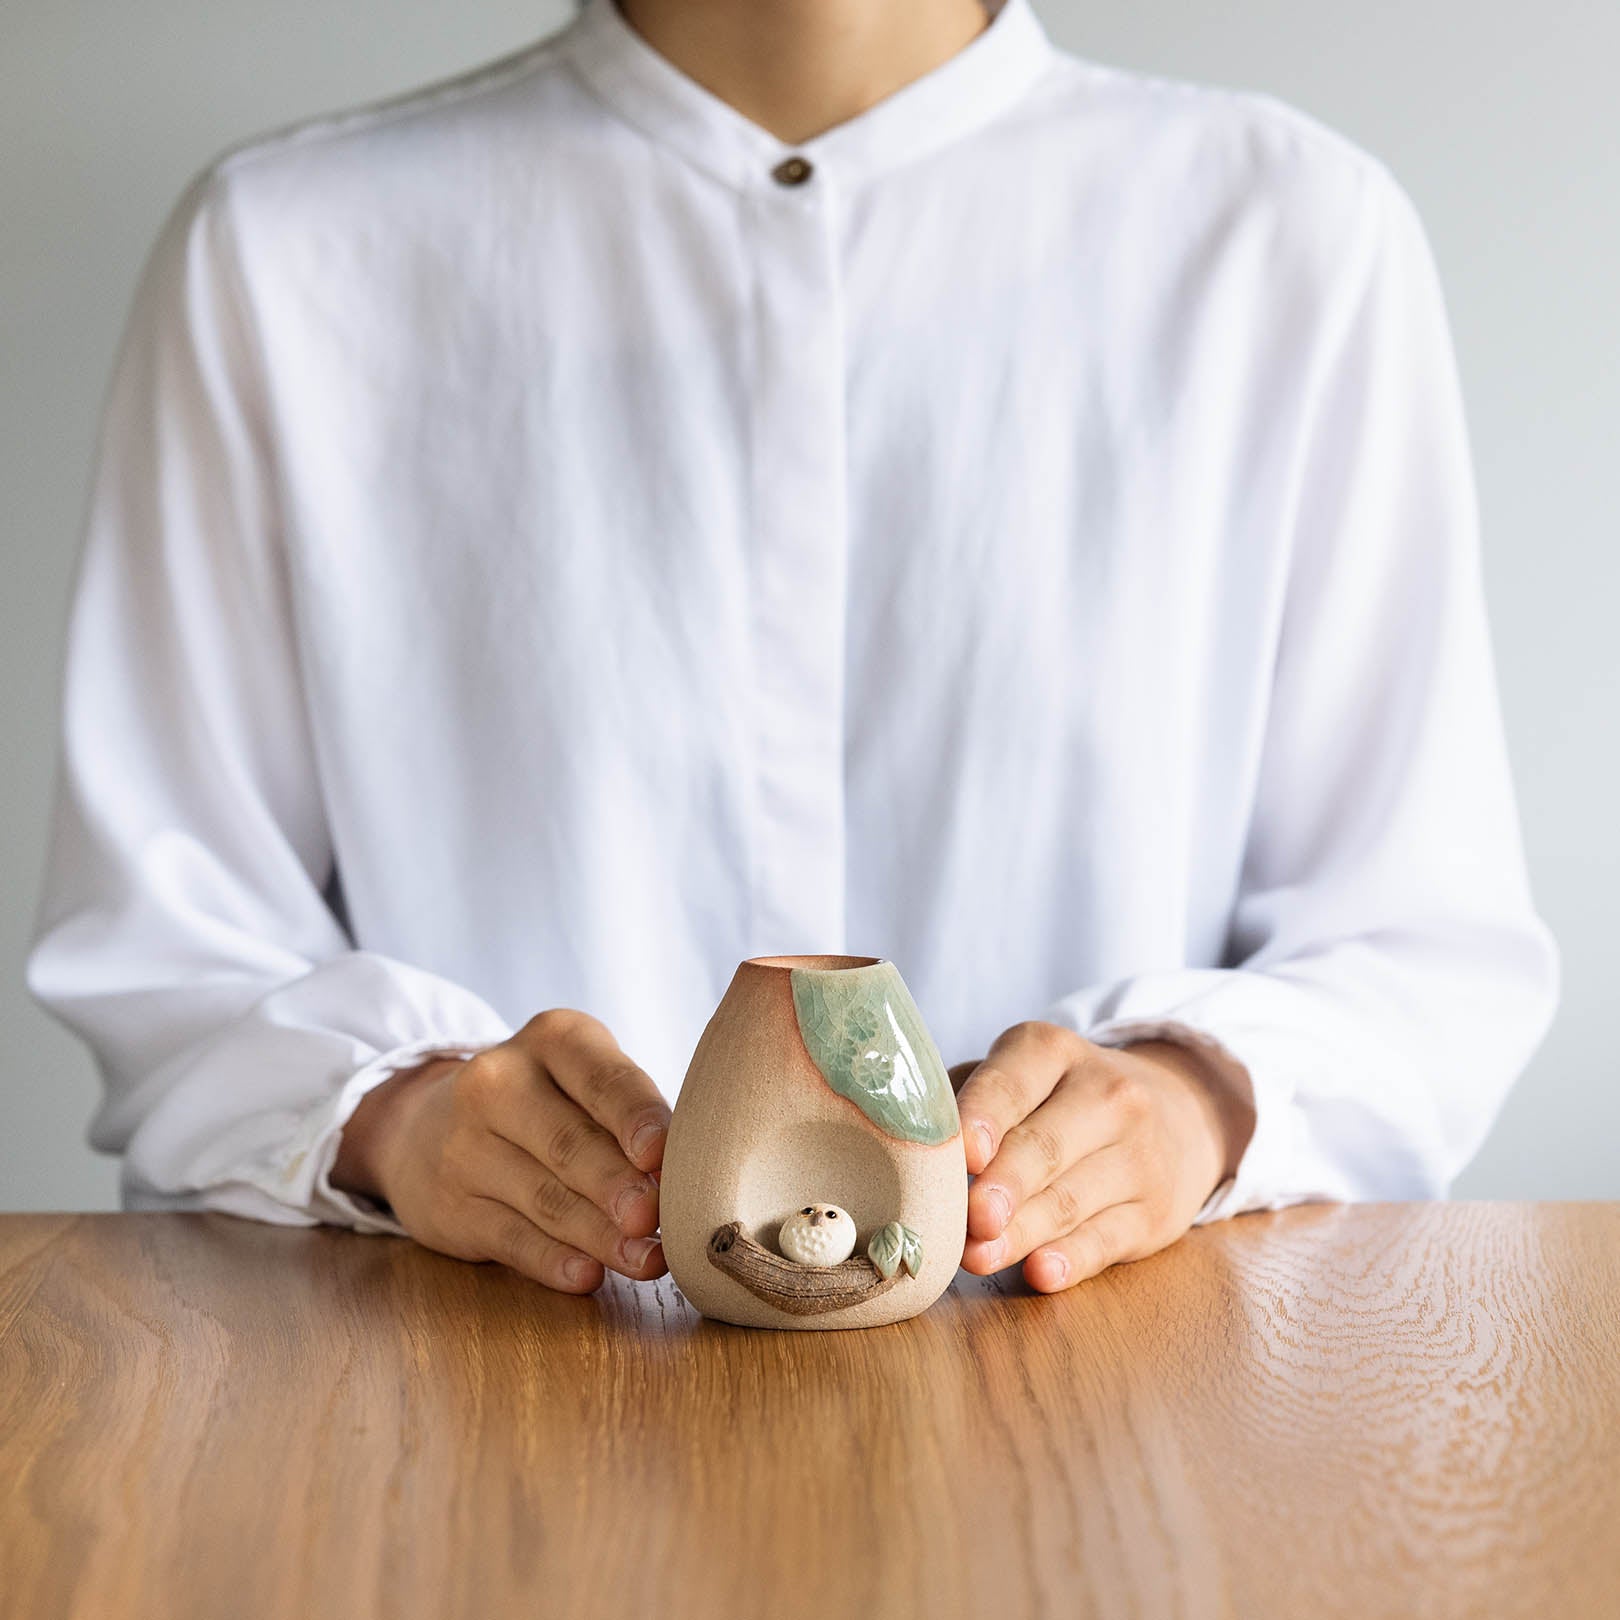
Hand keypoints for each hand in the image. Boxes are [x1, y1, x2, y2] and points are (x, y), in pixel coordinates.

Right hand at [331, 1008, 671, 1293]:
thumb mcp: (584, 1080)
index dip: (635, 1118)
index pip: (602, 1078)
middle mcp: (499, 1082)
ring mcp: (466, 1146)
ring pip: (544, 1198)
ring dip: (601, 1235)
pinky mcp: (451, 1207)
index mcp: (553, 1039)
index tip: (661, 1156)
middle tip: (655, 1216)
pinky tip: (588, 1275)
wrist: (425, 1125)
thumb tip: (680, 1181)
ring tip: (648, 1260)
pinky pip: (511, 1239)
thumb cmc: (546, 1101)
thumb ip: (629, 1118)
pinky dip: (553, 1261)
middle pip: (568, 1141)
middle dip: (616, 1183)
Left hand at [949, 1021, 1254, 1292]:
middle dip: (1004, 1184)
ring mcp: (1138, 1154)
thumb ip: (965, 1097)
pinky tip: (1042, 1271)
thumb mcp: (1021, 1073)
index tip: (964, 1150)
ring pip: (1071, 1198)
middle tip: (971, 1216)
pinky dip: (1072, 1259)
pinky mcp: (1155, 1213)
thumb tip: (904, 1140)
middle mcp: (1106, 1093)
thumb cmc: (1062, 1097)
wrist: (1182, 1114)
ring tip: (980, 1256)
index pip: (1013, 1081)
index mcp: (1053, 1051)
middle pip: (1045, 1144)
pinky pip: (1107, 1240)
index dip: (986, 1115)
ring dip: (1023, 1232)